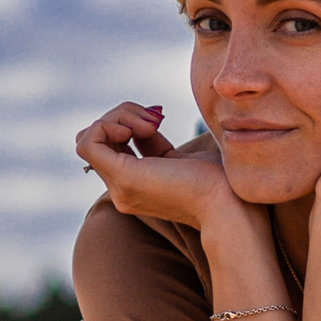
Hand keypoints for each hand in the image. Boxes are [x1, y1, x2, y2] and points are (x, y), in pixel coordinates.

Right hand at [75, 103, 242, 231]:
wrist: (231, 205)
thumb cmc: (219, 182)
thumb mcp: (180, 156)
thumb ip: (156, 142)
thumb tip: (146, 120)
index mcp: (135, 185)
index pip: (110, 145)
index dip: (127, 121)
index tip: (157, 120)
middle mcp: (121, 190)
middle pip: (98, 138)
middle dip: (122, 115)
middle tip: (155, 119)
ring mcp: (120, 187)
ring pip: (90, 137)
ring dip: (118, 116)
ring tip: (150, 123)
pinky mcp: (124, 178)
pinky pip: (89, 143)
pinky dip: (107, 125)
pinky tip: (137, 129)